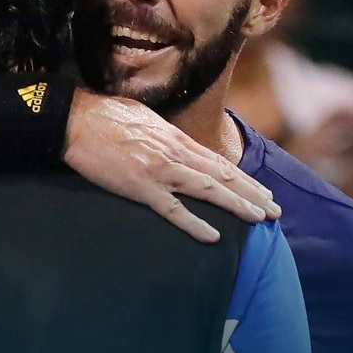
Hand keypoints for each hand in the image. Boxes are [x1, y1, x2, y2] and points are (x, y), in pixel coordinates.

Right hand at [63, 91, 281, 242]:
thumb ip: (166, 135)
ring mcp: (159, 170)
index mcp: (176, 138)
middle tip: (276, 211)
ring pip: (208, 190)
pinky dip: (194, 223)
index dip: (245, 179)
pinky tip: (213, 236)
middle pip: (223, 176)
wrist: (76, 120)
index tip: (264, 192)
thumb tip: (178, 145)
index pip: (219, 161)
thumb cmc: (106, 115)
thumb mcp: (146, 119)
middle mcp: (175, 153)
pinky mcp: (140, 187)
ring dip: (237, 205)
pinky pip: (172, 209)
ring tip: (259, 219)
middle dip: (253, 194)